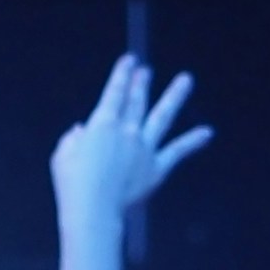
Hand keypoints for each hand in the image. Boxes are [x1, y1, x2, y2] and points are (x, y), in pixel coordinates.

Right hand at [49, 55, 210, 240]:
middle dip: (141, 83)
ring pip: (163, 116)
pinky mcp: (157, 167)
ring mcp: (145, 148)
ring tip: (186, 79)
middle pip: (137, 101)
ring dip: (175, 96)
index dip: (122, 74)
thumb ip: (72, 139)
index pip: (114, 92)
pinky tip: (207, 132)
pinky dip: (192, 141)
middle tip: (146, 71)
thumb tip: (79, 131)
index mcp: (102, 123)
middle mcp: (127, 130)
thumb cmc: (73, 184)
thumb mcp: (62, 155)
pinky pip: (177, 151)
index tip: (129, 60)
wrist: (94, 209)